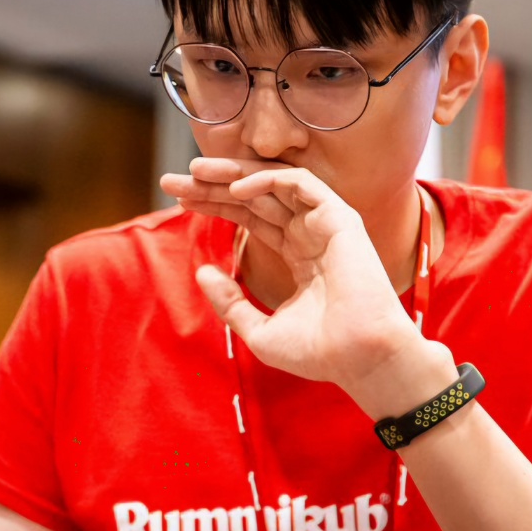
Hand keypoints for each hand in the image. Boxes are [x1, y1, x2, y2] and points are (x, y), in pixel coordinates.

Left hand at [160, 157, 453, 411]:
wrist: (359, 359)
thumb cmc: (318, 352)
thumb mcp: (259, 329)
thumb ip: (229, 302)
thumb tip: (201, 271)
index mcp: (298, 255)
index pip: (250, 217)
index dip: (215, 204)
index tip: (179, 199)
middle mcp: (311, 234)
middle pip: (255, 196)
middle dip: (213, 184)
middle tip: (172, 179)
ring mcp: (326, 224)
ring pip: (274, 183)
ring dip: (234, 174)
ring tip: (196, 171)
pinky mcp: (340, 218)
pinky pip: (301, 184)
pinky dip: (268, 180)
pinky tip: (236, 189)